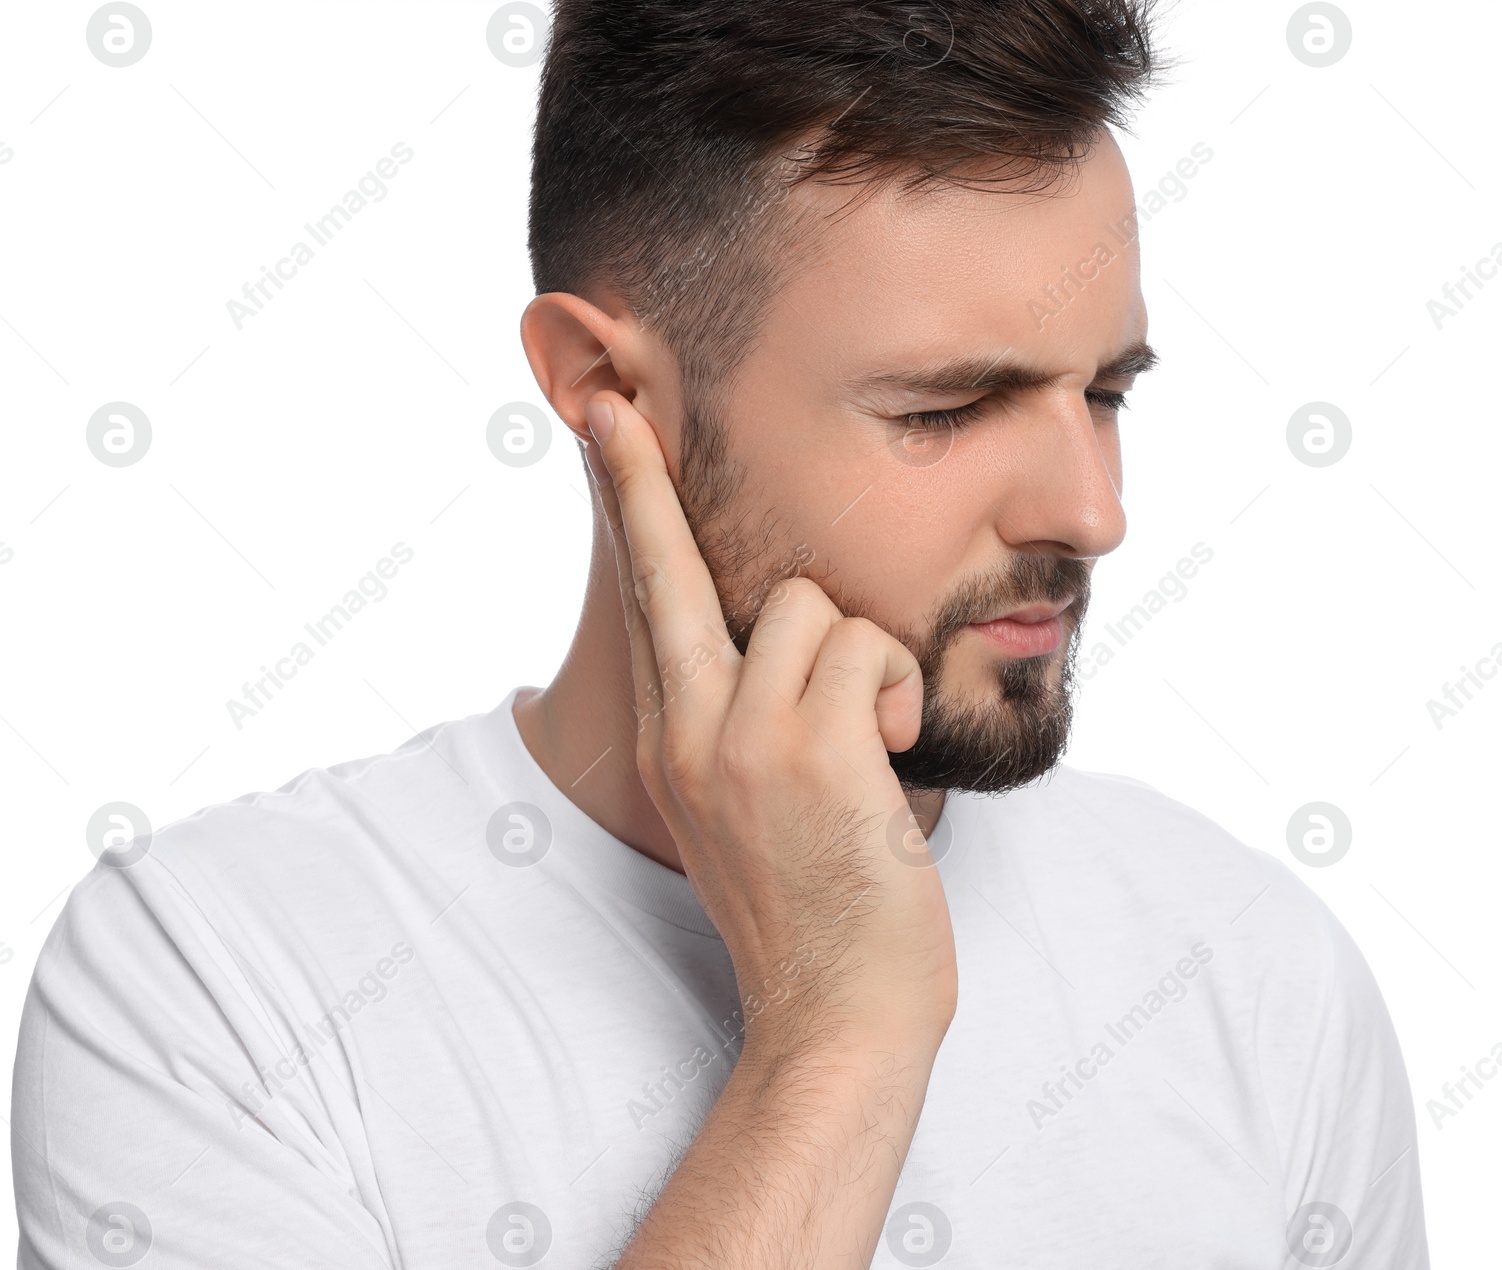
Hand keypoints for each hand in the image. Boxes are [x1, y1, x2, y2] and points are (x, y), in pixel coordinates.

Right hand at [584, 391, 957, 1053]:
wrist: (837, 1016)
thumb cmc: (816, 910)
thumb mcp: (748, 809)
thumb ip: (742, 719)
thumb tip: (782, 635)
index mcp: (674, 742)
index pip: (641, 597)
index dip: (627, 501)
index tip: (606, 424)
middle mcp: (689, 732)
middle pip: (683, 569)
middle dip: (663, 498)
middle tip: (619, 411)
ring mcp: (741, 740)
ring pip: (807, 603)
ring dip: (861, 656)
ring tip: (871, 735)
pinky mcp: (810, 751)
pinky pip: (866, 647)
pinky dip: (895, 690)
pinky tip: (891, 757)